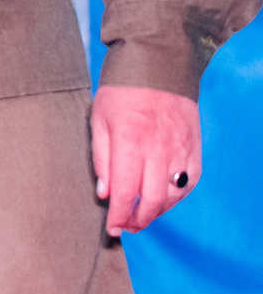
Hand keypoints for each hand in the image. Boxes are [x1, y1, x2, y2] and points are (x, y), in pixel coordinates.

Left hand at [92, 83, 201, 233]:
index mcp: (130, 142)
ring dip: (159, 210)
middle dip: (139, 219)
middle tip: (127, 227)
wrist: (157, 64)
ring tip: (143, 215)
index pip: (125, 192)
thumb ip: (101, 159)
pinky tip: (164, 198)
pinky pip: (190, 181)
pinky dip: (177, 195)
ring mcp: (181, 149)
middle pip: (152, 199)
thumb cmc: (121, 91)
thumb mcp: (99, 120)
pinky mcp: (195, 147)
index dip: (119, 215)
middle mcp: (159, 150)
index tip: (113, 229)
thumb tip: (105, 193)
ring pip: (174, 194)